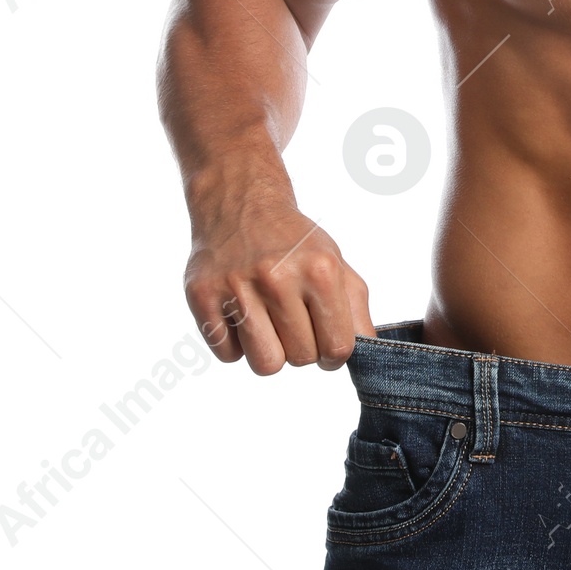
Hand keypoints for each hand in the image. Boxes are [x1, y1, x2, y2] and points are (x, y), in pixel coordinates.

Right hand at [184, 194, 373, 374]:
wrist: (240, 204)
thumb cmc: (294, 243)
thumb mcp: (335, 262)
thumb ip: (356, 309)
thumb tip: (368, 351)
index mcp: (320, 270)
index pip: (337, 347)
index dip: (334, 353)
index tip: (325, 339)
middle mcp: (278, 276)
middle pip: (301, 359)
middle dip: (301, 347)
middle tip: (292, 318)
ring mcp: (237, 287)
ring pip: (265, 365)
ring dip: (269, 351)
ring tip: (267, 320)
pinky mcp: (202, 296)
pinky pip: (228, 355)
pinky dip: (236, 343)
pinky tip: (240, 312)